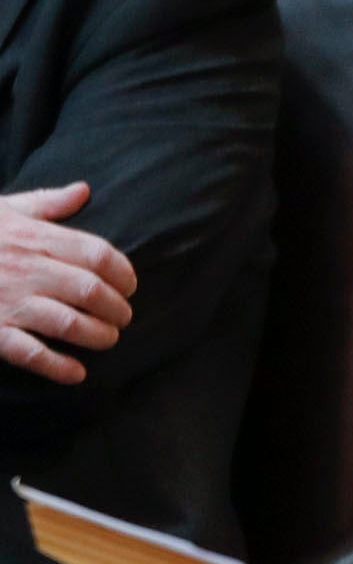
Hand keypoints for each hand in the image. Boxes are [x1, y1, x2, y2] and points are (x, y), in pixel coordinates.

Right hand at [0, 183, 137, 384]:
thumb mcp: (3, 210)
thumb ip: (46, 203)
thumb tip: (83, 190)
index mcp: (33, 238)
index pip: (98, 255)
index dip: (125, 274)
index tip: (129, 285)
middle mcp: (25, 269)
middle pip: (92, 292)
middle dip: (119, 309)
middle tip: (122, 316)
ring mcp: (9, 301)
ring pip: (71, 324)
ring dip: (99, 336)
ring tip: (107, 338)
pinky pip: (31, 353)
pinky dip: (59, 367)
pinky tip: (77, 373)